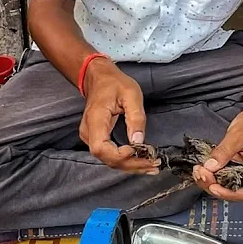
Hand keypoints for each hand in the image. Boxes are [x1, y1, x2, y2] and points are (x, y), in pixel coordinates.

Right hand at [79, 58, 156, 173]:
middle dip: (131, 164)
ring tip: (151, 165)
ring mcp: (90, 137)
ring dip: (130, 165)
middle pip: (106, 158)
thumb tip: (139, 141)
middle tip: (154, 164)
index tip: (138, 150)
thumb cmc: (114, 83)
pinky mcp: (96, 139)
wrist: (98, 78)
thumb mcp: (131, 94)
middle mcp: (88, 131)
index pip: (100, 148)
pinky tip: (141, 161)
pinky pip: (109, 155)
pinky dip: (126, 161)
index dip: (119, 156)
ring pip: (108, 160)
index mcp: (95, 119)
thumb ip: (136, 118)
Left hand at [194, 98, 242, 200]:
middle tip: (200, 173)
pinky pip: (224, 176)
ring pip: (227, 185)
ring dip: (211, 181)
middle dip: (214, 186)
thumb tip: (210, 167)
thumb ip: (224, 152)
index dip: (228, 194)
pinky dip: (213, 174)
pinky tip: (202, 168)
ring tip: (198, 170)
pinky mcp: (237, 168)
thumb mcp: (238, 136)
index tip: (212, 186)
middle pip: (234, 191)